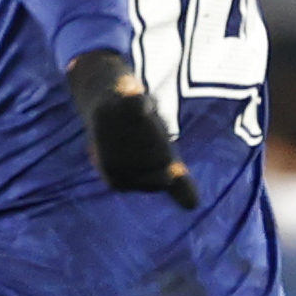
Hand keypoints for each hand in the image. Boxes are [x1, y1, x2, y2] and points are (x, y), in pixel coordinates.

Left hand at [65, 49, 201, 210]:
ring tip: (139, 113)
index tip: (151, 155)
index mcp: (117, 181)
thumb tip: (193, 206)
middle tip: (145, 130)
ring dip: (156, 120)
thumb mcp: (155, 163)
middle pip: (163, 154)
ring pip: (156, 129)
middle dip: (161, 140)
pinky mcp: (112, 106)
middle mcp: (110, 163)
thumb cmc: (133, 135)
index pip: (166, 179)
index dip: (168, 164)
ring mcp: (109, 136)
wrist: (102, 95)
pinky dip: (134, 99)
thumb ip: (175, 183)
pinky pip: (131, 105)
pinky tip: (133, 89)